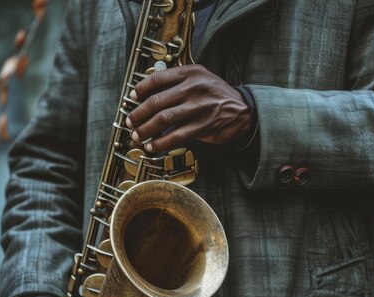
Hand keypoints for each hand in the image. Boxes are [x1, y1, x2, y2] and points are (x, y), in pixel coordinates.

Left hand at [125, 64, 251, 152]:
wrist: (243, 110)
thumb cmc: (215, 94)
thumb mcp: (199, 78)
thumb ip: (177, 82)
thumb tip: (147, 94)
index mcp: (190, 73)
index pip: (158, 79)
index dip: (141, 89)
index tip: (132, 98)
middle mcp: (194, 88)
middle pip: (157, 101)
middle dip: (138, 114)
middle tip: (130, 121)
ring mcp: (199, 107)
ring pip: (163, 119)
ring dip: (146, 129)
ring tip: (137, 135)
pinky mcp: (203, 126)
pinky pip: (176, 136)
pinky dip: (161, 143)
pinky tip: (152, 146)